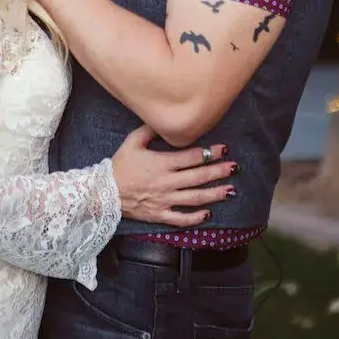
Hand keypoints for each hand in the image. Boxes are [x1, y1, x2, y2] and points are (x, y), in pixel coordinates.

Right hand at [111, 128, 235, 224]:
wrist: (104, 192)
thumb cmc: (119, 165)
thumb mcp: (132, 142)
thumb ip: (149, 130)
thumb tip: (163, 120)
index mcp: (162, 164)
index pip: (191, 157)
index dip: (209, 152)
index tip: (224, 149)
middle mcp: (167, 182)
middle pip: (198, 177)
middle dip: (218, 171)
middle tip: (234, 167)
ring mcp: (165, 200)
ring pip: (195, 198)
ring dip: (214, 194)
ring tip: (230, 190)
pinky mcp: (160, 215)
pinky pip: (181, 219)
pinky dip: (196, 217)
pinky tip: (208, 213)